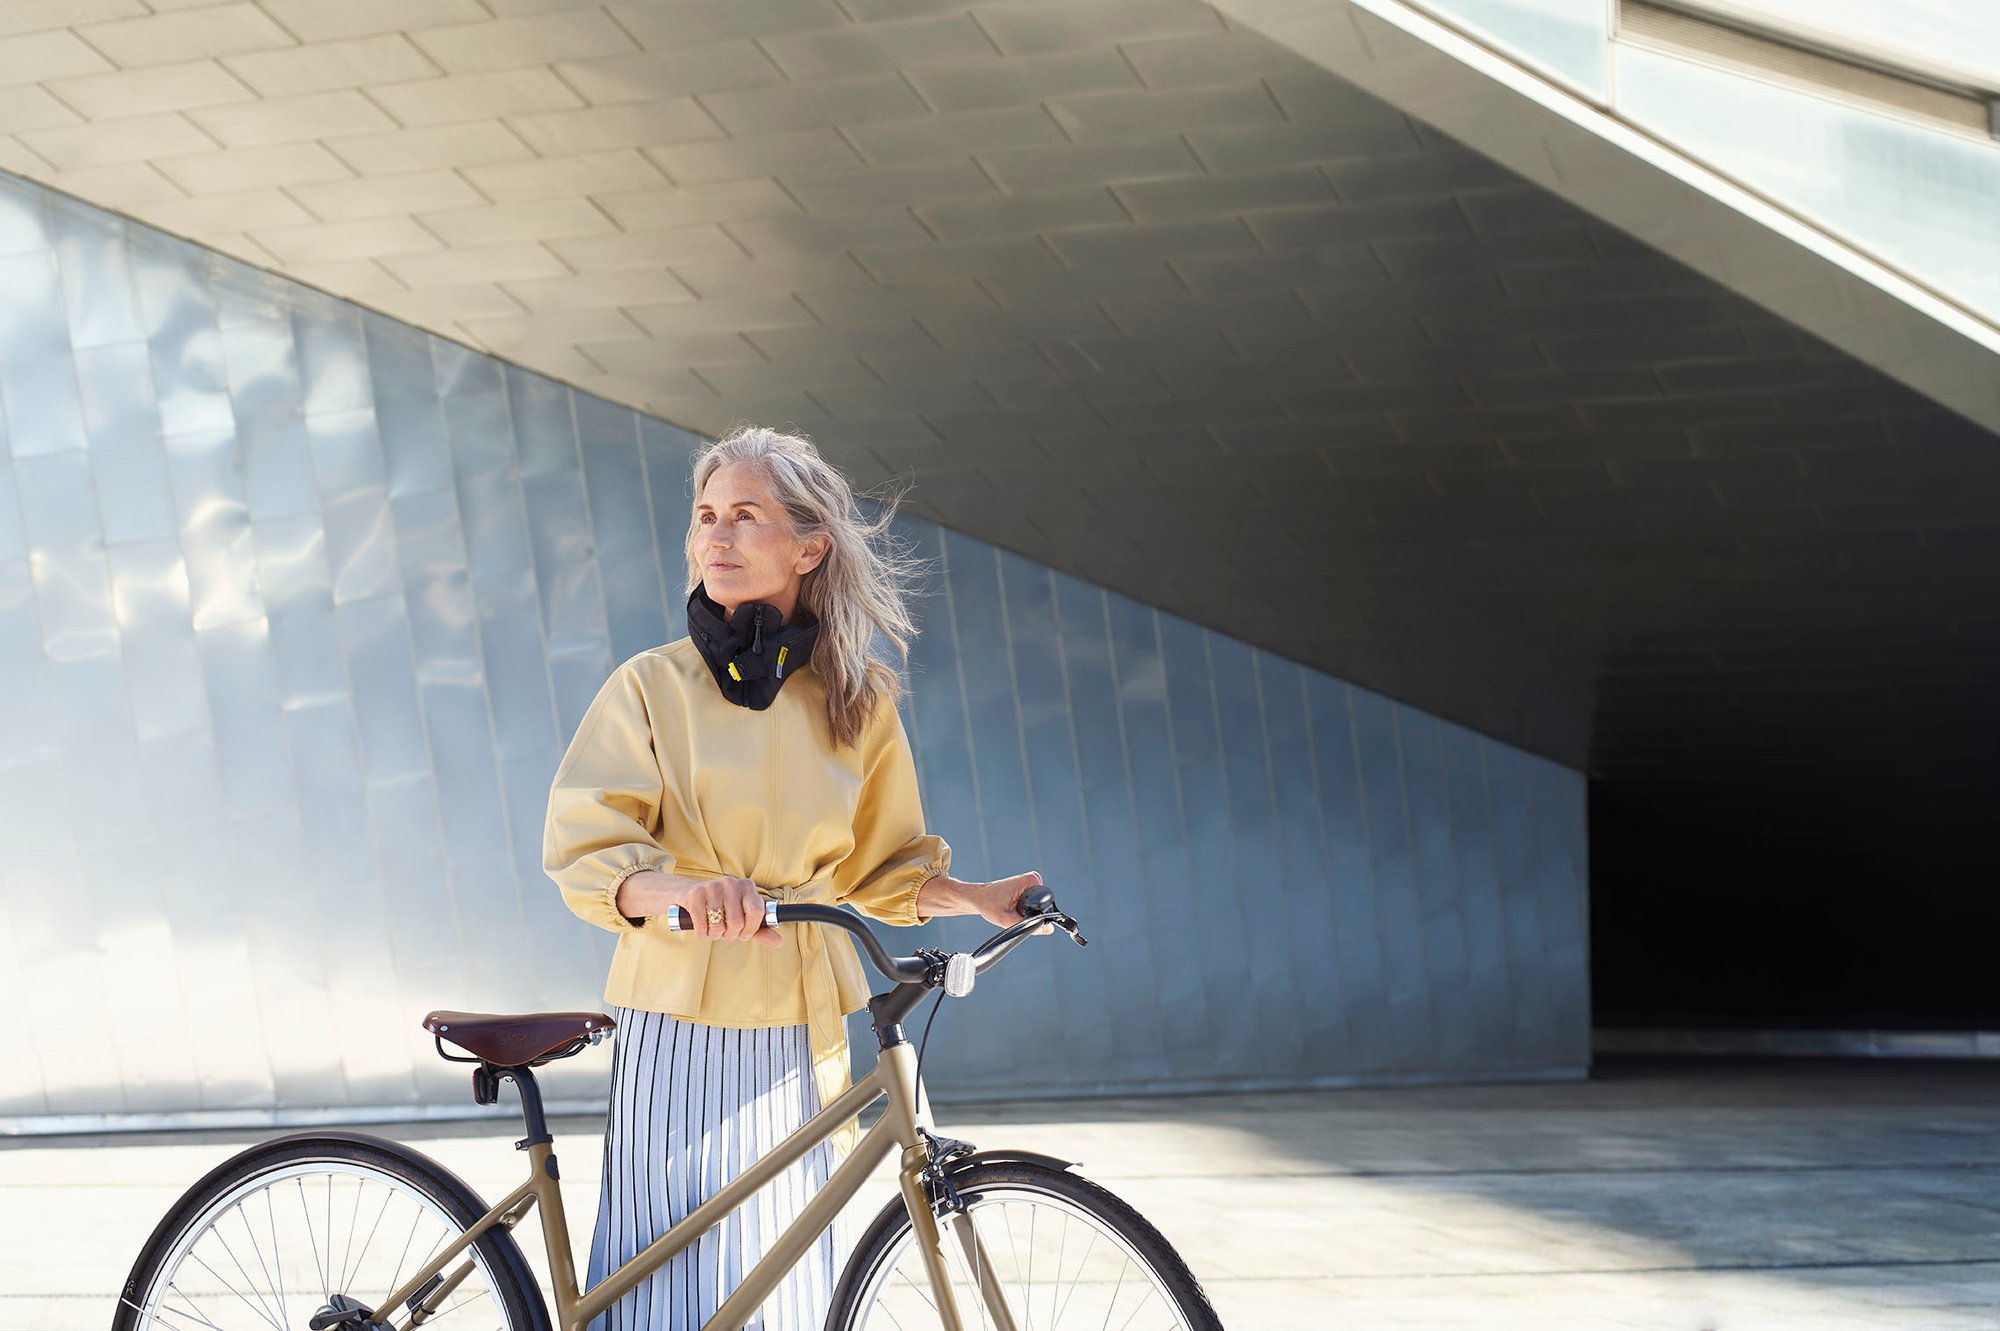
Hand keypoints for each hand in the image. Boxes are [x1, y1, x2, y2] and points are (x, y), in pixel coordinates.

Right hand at [678, 876, 782, 947]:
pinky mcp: (696, 895)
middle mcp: (731, 883)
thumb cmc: (721, 909)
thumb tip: (779, 942)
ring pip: (718, 926)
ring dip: (715, 934)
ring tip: (713, 927)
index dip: (750, 929)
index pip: (757, 912)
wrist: (689, 894)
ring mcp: (713, 887)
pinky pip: (702, 926)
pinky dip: (702, 933)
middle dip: (730, 934)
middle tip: (725, 931)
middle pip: (737, 922)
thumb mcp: (743, 917)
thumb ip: (761, 930)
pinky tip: (702, 926)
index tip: (744, 933)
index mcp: (747, 886)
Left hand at [919, 870, 1052, 933]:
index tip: (1018, 914)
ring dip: (1026, 911)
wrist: (977, 897)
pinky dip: (1023, 908)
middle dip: (1029, 913)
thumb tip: (1049, 929)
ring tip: (1011, 909)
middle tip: (1012, 912)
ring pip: (1037, 905)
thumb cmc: (989, 905)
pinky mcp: (1027, 886)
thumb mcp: (1007, 919)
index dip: (1035, 915)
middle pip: (1041, 905)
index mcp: (1031, 881)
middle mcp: (1033, 878)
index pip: (1045, 903)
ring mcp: (1030, 881)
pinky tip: (1012, 907)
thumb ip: (1029, 926)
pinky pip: (1032, 903)